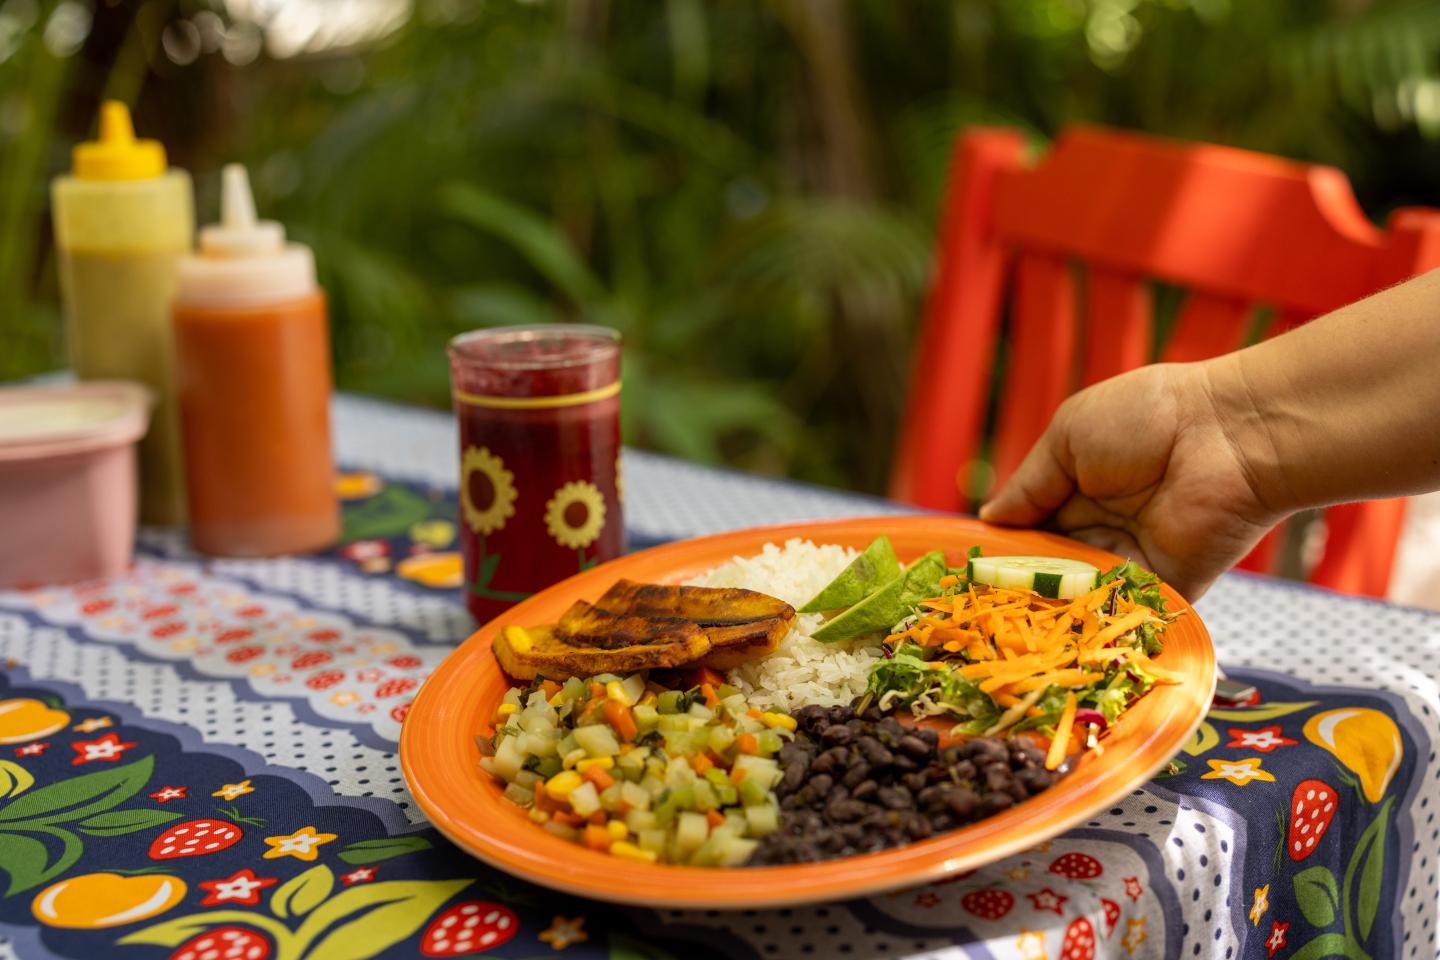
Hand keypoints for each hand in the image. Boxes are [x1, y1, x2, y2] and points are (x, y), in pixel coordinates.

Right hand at [978, 360, 1281, 600]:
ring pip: (1076, 594)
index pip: (1029, 529)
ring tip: (1006, 615)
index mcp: (1077, 488)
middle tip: (978, 599)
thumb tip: (989, 520)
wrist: (1227, 434)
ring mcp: (1132, 561)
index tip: (965, 569)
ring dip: (1046, 603)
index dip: (1000, 548)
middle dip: (1015, 583)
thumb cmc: (1147, 417)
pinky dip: (1090, 622)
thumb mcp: (1068, 437)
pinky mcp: (1164, 588)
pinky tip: (1052, 629)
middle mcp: (1101, 528)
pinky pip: (1121, 613)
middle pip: (1047, 567)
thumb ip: (1029, 485)